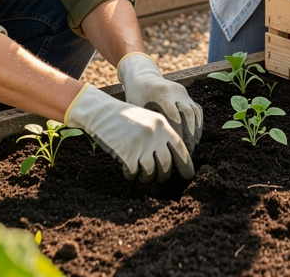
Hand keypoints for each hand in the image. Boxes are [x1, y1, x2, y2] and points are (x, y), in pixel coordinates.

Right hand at [64, 84, 193, 182]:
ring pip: (150, 172)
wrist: (100, 112)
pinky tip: (127, 169)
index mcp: (162, 125)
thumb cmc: (124, 118)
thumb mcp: (147, 120)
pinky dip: (130, 174)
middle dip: (163, 175)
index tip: (188, 175)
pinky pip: (133, 173)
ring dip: (146, 176)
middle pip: (166, 165)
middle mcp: (154, 135)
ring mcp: (141, 145)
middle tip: (158, 177)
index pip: (180, 148)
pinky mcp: (128, 155)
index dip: (185, 164)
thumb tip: (173, 160)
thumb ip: (161, 136)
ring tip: (140, 172)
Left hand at [118, 53, 202, 152]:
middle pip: (188, 114)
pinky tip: (195, 135)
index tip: (177, 148)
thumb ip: (147, 122)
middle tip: (189, 149)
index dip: (178, 134)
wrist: (142, 76)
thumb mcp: (137, 108)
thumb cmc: (136, 96)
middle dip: (189, 134)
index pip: (174, 117)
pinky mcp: (185, 93)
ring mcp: (182, 91)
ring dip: (195, 129)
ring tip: (193, 144)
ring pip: (194, 112)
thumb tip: (154, 145)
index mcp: (161, 94)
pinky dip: (197, 122)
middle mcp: (175, 91)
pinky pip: (196, 108)